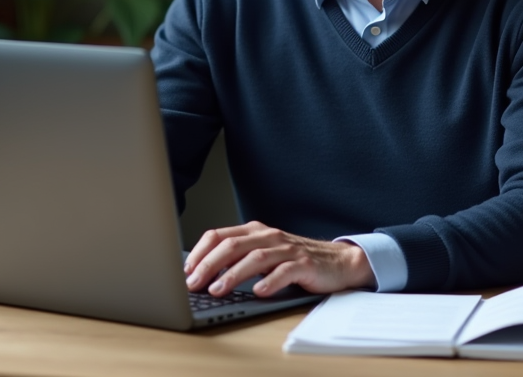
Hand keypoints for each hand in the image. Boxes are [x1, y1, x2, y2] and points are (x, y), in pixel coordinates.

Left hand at [183, 221, 375, 297]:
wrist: (338, 262)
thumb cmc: (295, 261)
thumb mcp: (264, 255)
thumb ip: (238, 259)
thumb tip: (203, 275)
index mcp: (255, 231)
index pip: (219, 235)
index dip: (200, 252)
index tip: (185, 271)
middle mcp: (269, 236)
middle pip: (232, 245)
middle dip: (209, 264)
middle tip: (193, 283)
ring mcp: (287, 249)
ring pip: (255, 258)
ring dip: (233, 275)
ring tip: (217, 290)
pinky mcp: (304, 264)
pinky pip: (285, 271)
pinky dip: (270, 281)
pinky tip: (259, 292)